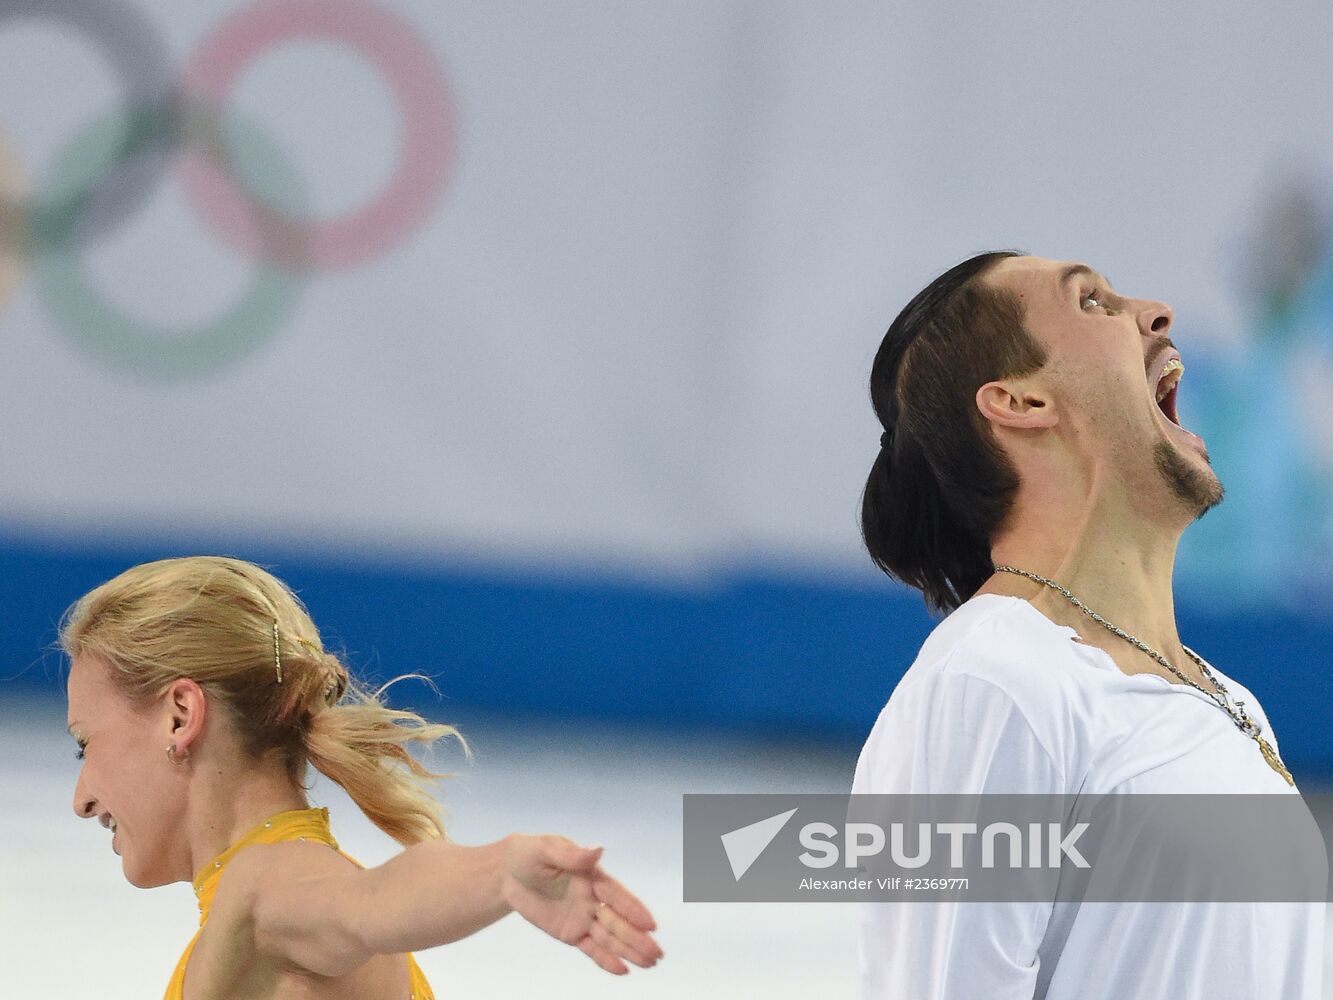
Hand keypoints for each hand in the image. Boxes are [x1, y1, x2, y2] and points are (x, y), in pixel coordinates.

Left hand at [501, 834, 662, 974]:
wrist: (508, 873)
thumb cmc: (529, 854)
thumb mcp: (545, 850)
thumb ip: (572, 855)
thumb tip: (598, 849)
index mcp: (591, 876)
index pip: (616, 895)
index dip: (633, 910)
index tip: (651, 925)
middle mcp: (592, 898)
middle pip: (618, 921)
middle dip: (637, 938)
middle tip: (657, 953)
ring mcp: (583, 917)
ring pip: (609, 937)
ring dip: (629, 950)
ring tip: (650, 963)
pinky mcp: (570, 933)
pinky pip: (590, 948)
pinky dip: (606, 959)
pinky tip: (622, 970)